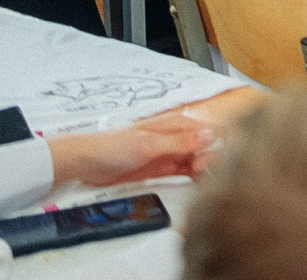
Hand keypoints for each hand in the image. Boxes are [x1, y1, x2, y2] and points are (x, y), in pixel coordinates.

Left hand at [46, 112, 214, 187]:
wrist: (86, 163)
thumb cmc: (113, 146)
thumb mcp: (149, 145)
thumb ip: (181, 142)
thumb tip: (211, 135)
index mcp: (177, 123)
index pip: (210, 128)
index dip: (219, 142)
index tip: (217, 155)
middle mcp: (178, 137)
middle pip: (209, 146)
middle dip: (213, 157)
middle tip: (201, 169)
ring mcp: (172, 153)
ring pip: (201, 159)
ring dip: (206, 168)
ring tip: (202, 178)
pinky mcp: (165, 168)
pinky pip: (188, 172)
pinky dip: (196, 177)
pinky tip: (200, 183)